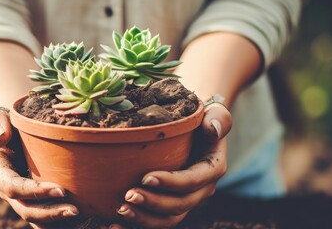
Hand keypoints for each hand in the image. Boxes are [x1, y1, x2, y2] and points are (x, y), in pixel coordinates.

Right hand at [0, 108, 78, 227]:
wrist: (13, 131)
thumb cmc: (7, 122)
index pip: (14, 188)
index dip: (36, 192)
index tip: (61, 190)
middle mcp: (7, 190)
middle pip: (26, 209)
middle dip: (50, 212)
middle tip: (75, 209)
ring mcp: (20, 198)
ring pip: (35, 218)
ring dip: (56, 220)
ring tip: (78, 215)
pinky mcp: (33, 200)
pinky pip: (44, 217)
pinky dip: (59, 221)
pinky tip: (80, 219)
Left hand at [111, 103, 231, 227]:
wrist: (194, 128)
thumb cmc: (202, 118)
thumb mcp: (215, 113)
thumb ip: (218, 119)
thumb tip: (211, 129)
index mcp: (211, 169)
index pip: (192, 181)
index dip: (170, 183)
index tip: (146, 177)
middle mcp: (200, 190)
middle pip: (179, 205)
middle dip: (153, 203)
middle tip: (128, 195)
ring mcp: (185, 200)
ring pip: (168, 219)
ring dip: (144, 219)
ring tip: (121, 210)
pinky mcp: (169, 205)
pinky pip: (154, 222)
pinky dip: (135, 226)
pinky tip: (113, 226)